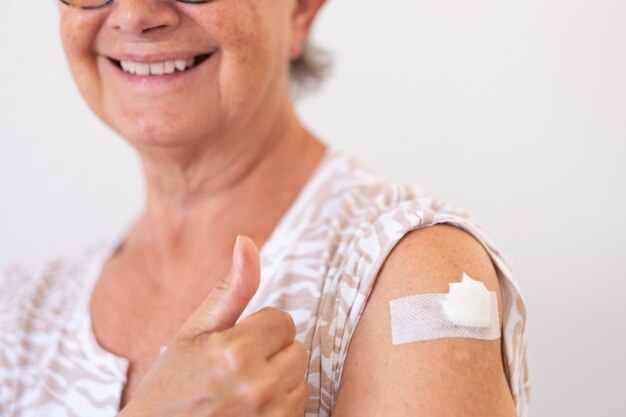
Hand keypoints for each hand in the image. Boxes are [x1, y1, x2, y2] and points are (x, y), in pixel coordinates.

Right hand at [119, 235, 308, 416]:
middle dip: (272, 355)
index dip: (260, 330)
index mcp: (236, 351)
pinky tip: (251, 410)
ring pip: (300, 379)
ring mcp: (269, 415)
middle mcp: (257, 385)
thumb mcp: (194, 331)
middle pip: (297, 350)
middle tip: (236, 370)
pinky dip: (280, 407)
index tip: (235, 345)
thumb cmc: (171, 385)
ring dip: (279, 382)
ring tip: (242, 391)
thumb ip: (230, 289)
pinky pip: (299, 407)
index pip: (283, 321)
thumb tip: (247, 241)